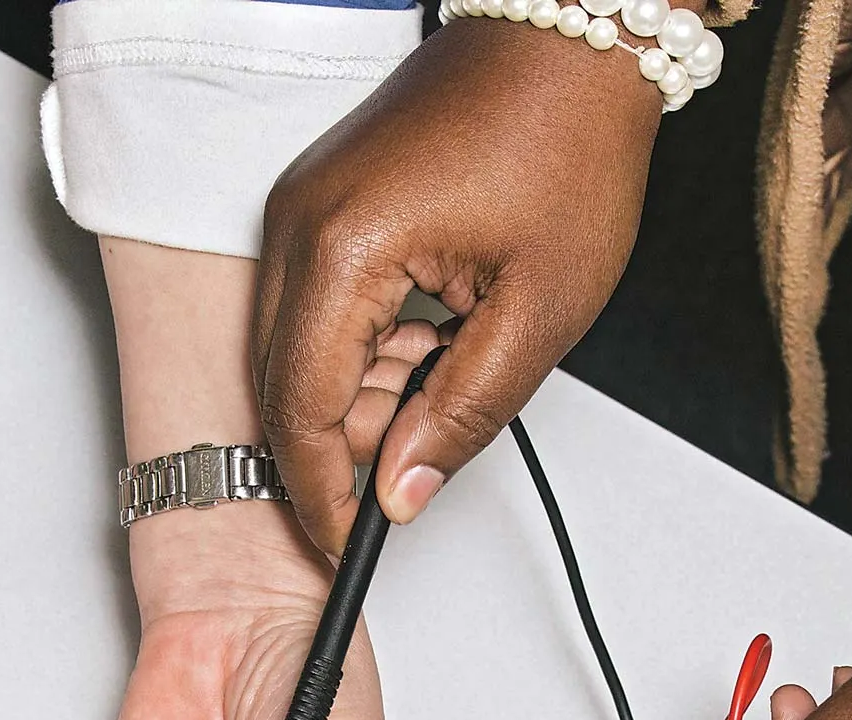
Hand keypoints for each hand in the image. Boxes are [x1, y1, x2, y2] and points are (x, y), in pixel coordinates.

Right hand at [255, 16, 664, 549]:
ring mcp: (303, 207)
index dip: (322, 490)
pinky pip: (310, 307)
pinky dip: (358, 349)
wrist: (571, 43)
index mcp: (346, 246)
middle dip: (341, 444)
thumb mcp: (538, 310)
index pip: (299, 408)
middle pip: (281, 384)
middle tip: (417, 459)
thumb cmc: (566, 141)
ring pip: (293, 350)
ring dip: (356, 395)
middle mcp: (302, 221)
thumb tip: (403, 490)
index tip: (349, 539)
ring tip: (444, 377)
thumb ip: (463, 414)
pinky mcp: (321, 203)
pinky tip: (426, 344)